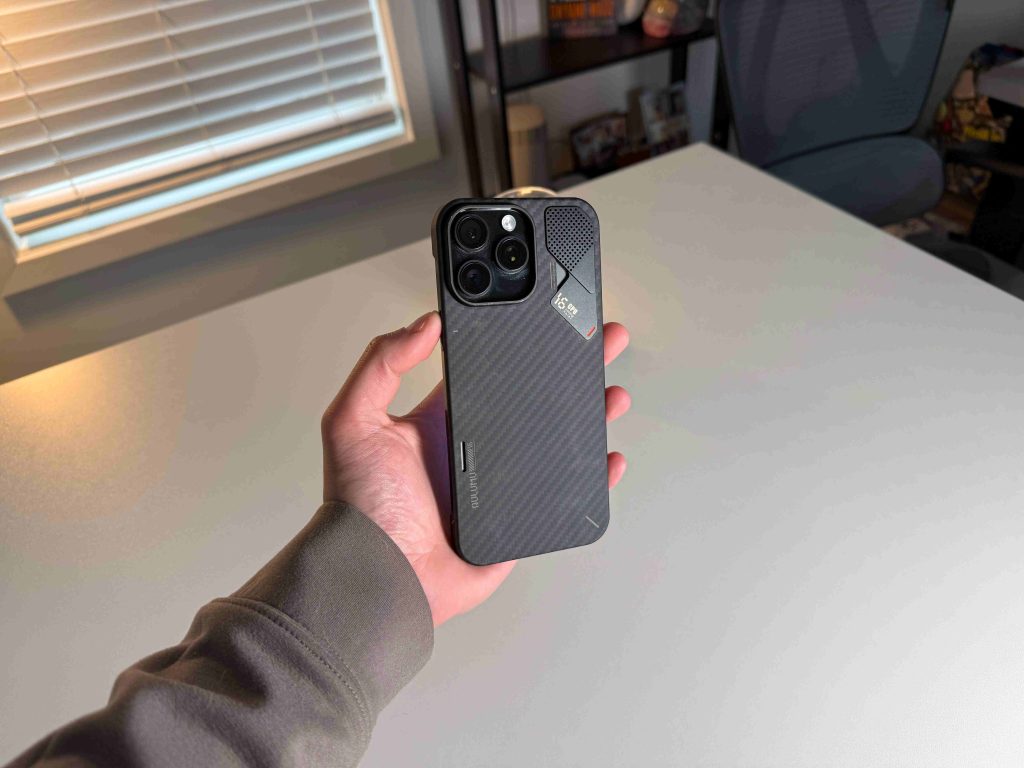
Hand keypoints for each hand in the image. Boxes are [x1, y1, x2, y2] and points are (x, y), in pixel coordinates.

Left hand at [322, 311, 630, 625]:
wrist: (383, 576)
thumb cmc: (361, 509)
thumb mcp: (353, 422)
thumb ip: (380, 365)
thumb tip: (422, 324)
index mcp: (439, 419)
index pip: (486, 371)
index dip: (516, 345)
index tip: (540, 321)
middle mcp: (473, 447)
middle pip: (532, 399)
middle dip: (567, 370)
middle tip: (596, 342)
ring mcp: (498, 484)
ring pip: (555, 442)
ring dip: (587, 415)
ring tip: (611, 391)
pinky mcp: (518, 519)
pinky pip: (563, 494)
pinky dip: (592, 477)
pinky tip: (608, 458)